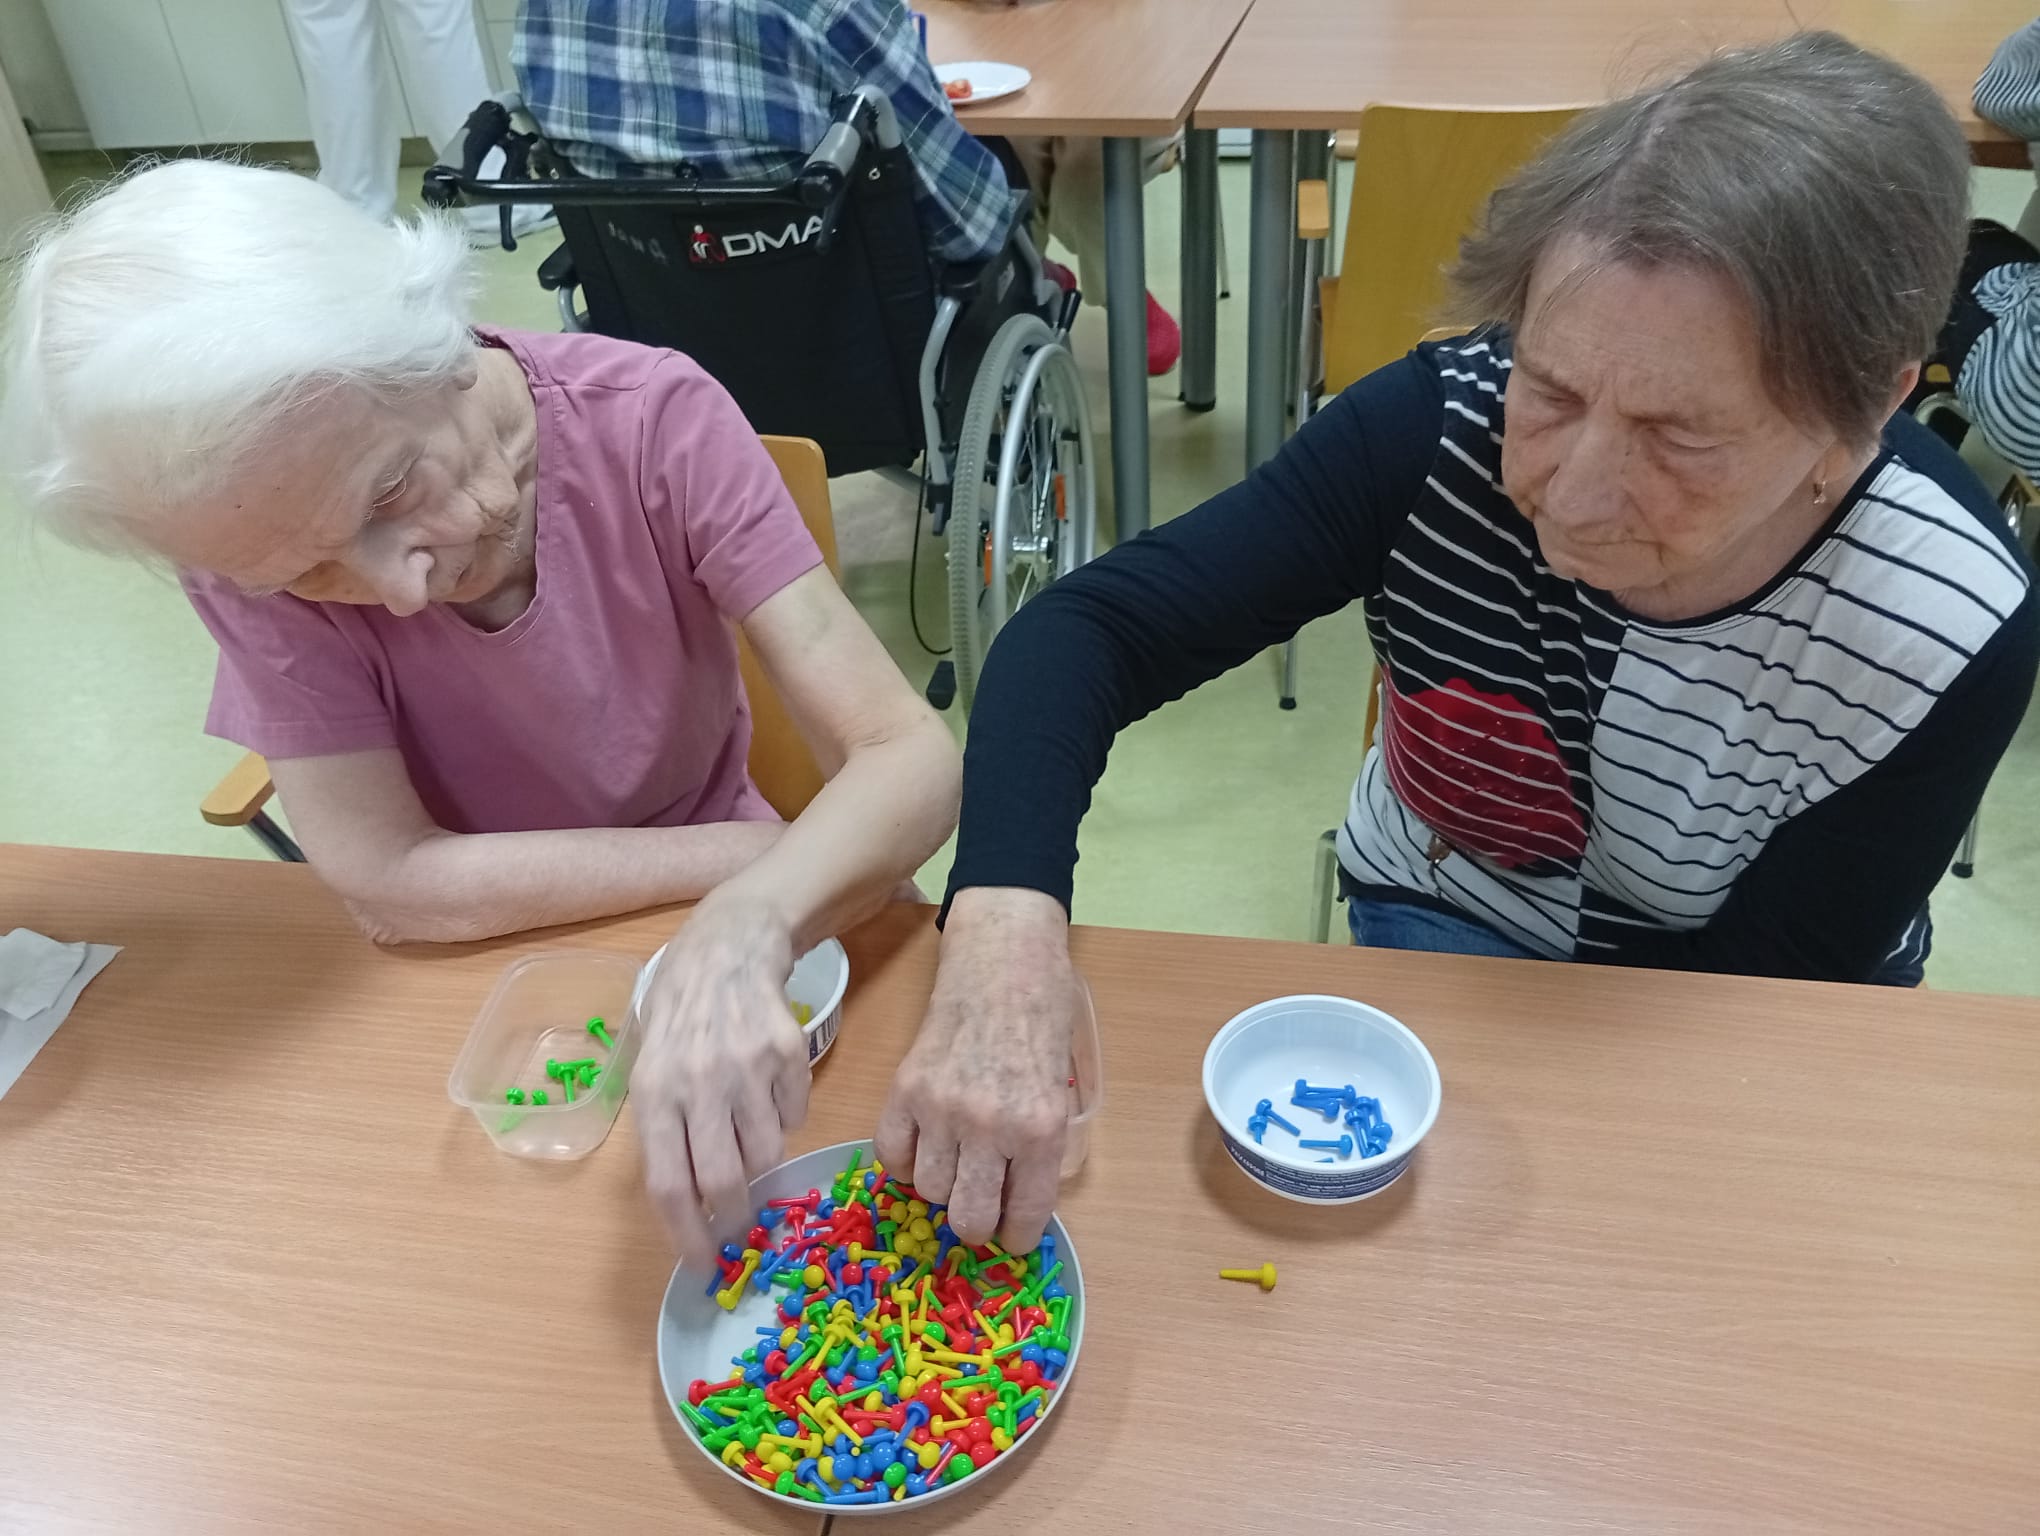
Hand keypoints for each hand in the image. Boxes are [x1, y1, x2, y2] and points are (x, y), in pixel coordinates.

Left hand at [634, 893, 809, 1269]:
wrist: (727, 948)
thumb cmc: (679, 1016)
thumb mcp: (649, 1069)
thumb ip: (663, 1130)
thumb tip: (687, 1204)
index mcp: (654, 1094)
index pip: (668, 1185)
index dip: (688, 1236)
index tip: (705, 1265)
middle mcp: (698, 1083)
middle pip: (722, 1180)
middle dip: (736, 1217)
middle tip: (742, 1226)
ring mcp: (746, 1067)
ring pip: (767, 1152)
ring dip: (761, 1163)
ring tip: (749, 1140)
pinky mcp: (788, 1052)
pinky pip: (794, 1114)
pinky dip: (785, 1119)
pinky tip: (768, 1093)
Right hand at [876, 887, 1073, 1252]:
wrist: (1002, 963)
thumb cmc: (1042, 1020)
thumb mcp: (1061, 1090)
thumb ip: (1040, 1147)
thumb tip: (1016, 1204)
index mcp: (1040, 1130)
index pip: (1023, 1216)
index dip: (1016, 1238)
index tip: (1010, 1237)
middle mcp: (989, 1127)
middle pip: (968, 1218)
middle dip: (977, 1225)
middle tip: (981, 1209)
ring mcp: (940, 1109)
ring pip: (928, 1190)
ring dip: (942, 1186)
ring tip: (956, 1162)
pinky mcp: (903, 1090)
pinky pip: (891, 1156)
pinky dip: (905, 1161)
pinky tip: (924, 1146)